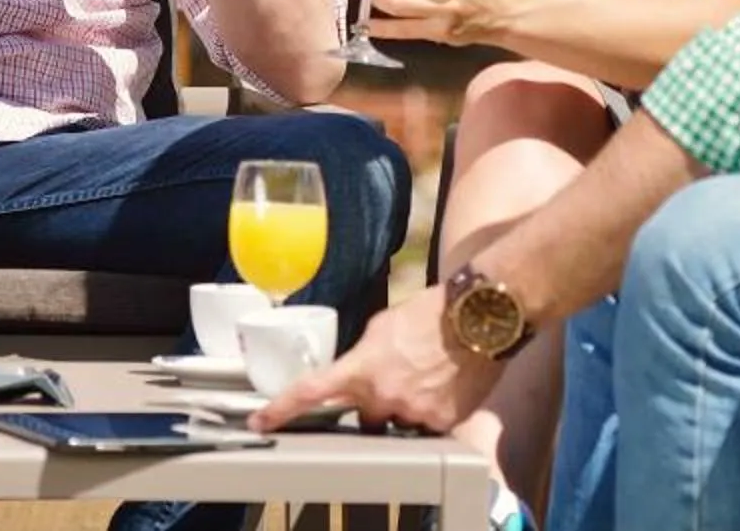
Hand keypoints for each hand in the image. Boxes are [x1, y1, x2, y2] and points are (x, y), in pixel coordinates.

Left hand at [251, 286, 502, 437]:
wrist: (478, 318)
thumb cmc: (431, 313)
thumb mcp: (383, 327)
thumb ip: (363, 355)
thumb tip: (358, 371)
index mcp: (362, 368)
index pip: (311, 392)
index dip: (281, 409)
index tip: (260, 421)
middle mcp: (383, 396)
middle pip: (364, 418)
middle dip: (374, 405)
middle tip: (397, 378)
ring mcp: (412, 413)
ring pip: (398, 424)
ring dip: (405, 408)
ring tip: (427, 376)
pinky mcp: (441, 423)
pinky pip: (427, 427)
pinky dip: (432, 410)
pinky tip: (444, 386)